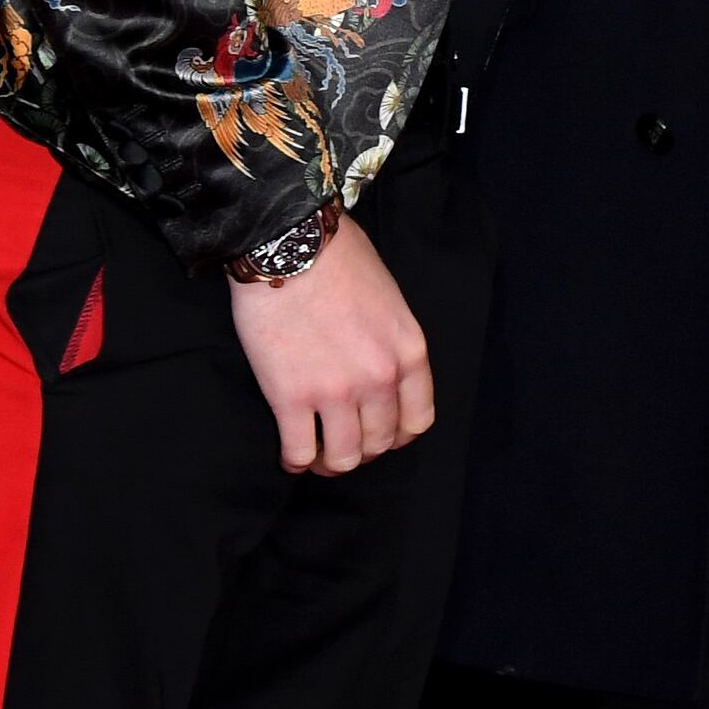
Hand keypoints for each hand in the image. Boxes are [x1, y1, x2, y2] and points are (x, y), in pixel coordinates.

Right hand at [231, 213, 434, 471]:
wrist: (291, 246)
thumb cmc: (339, 260)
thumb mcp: (390, 299)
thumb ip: (392, 341)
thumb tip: (383, 370)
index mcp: (409, 352)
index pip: (418, 420)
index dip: (397, 435)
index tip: (379, 432)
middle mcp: (380, 378)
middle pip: (379, 444)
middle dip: (361, 449)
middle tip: (342, 441)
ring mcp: (336, 391)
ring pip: (342, 459)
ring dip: (330, 462)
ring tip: (317, 453)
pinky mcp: (291, 398)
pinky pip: (299, 453)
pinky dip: (295, 460)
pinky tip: (291, 451)